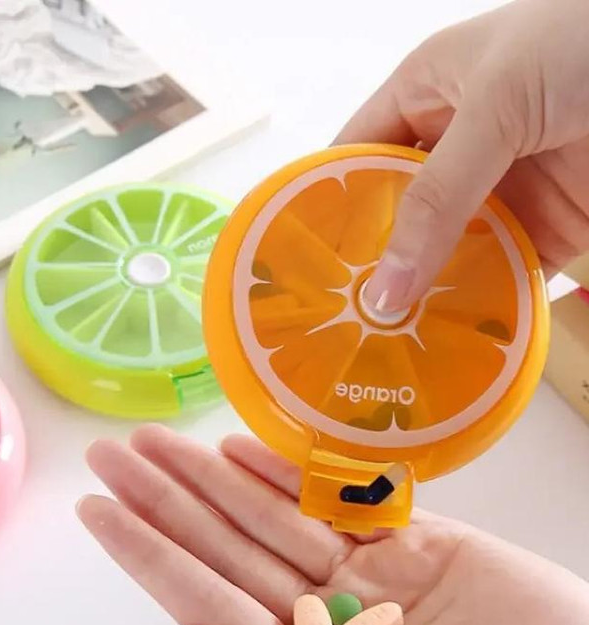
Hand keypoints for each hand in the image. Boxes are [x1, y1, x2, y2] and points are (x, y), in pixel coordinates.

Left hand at [77, 424, 588, 624]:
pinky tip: (237, 449)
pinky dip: (285, 471)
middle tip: (113, 456)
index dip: (147, 552)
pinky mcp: (400, 534)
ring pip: (265, 514)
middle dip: (166, 500)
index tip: (98, 512)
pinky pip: (330, 496)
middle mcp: (315, 610)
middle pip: (222, 545)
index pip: (200, 596)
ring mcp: (356, 568)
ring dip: (212, 477)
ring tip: (158, 442)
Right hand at [336, 0, 588, 312]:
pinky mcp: (545, 229)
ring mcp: (500, 192)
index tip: (303, 264)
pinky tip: (448, 339)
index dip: (328, 204)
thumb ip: (437, 196)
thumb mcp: (494, 104)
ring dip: (423, 293)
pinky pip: (503, 273)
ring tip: (383, 342)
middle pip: (399, 215)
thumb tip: (384, 289)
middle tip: (339, 318)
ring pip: (446, 252)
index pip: (358, 156)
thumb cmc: (580, 43)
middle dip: (374, 262)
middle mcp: (456, 148)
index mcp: (426, 95)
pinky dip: (482, 306)